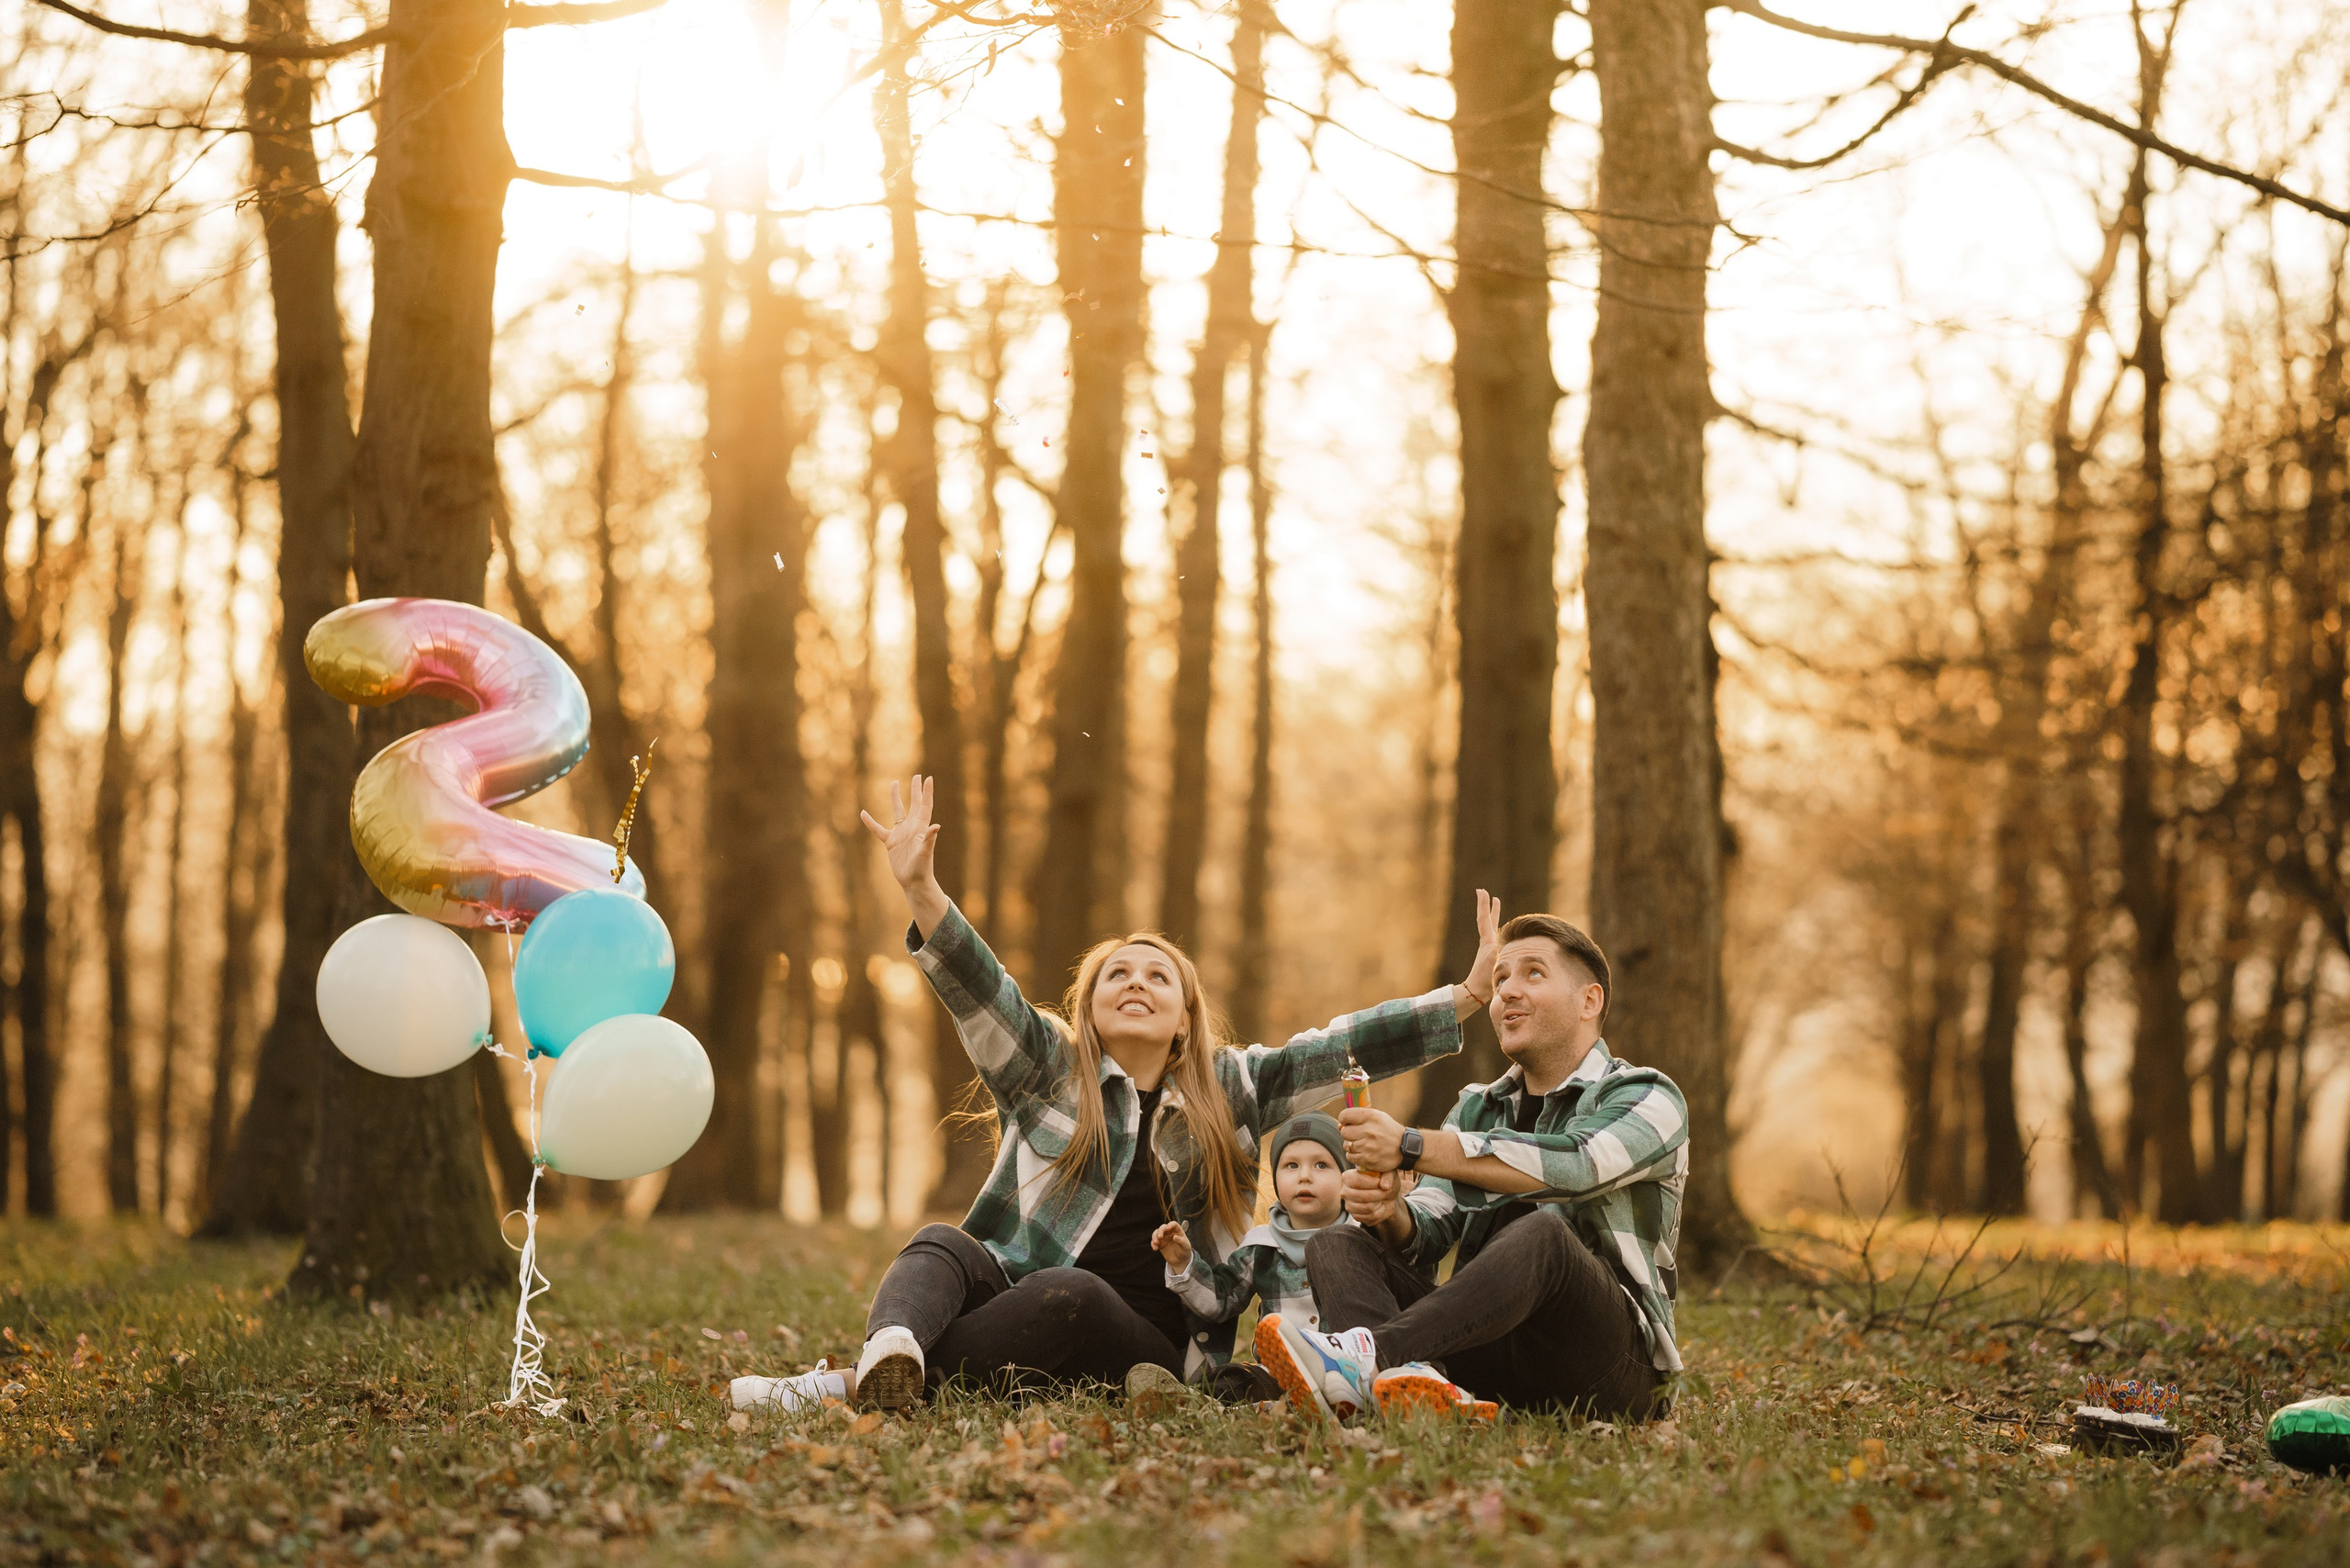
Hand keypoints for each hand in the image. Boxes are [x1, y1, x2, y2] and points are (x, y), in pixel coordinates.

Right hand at [860, 777, 940, 890]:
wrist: (913, 882)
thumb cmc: (922, 868)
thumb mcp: (925, 853)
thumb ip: (929, 839)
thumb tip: (937, 826)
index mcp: (921, 827)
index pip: (925, 806)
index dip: (927, 792)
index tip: (929, 778)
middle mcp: (911, 828)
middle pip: (914, 804)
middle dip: (915, 790)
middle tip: (916, 775)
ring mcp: (901, 834)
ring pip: (897, 812)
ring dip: (896, 798)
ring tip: (894, 783)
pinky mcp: (891, 843)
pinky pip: (878, 830)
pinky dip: (870, 822)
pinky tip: (863, 813)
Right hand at [1150, 1220, 1191, 1271]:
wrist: (1180, 1261)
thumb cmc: (1184, 1252)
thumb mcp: (1186, 1247)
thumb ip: (1181, 1241)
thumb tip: (1175, 1237)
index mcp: (1178, 1231)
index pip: (1173, 1224)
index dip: (1170, 1225)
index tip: (1167, 1228)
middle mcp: (1170, 1232)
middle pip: (1163, 1227)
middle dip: (1160, 1231)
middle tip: (1160, 1237)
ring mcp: (1164, 1238)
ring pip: (1156, 1233)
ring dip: (1154, 1236)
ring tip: (1156, 1243)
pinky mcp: (1160, 1244)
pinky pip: (1154, 1241)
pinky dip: (1153, 1244)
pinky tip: (1155, 1248)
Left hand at [1339, 1106, 1404, 1173]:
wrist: (1405, 1148)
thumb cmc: (1388, 1130)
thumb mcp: (1378, 1117)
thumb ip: (1359, 1118)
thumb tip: (1339, 1125)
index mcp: (1371, 1116)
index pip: (1345, 1115)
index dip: (1344, 1120)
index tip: (1348, 1123)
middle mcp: (1369, 1130)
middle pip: (1344, 1132)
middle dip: (1349, 1134)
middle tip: (1359, 1136)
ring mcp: (1368, 1146)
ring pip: (1346, 1145)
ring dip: (1351, 1146)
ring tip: (1363, 1145)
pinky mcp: (1368, 1159)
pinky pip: (1350, 1157)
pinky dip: (1354, 1156)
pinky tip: (1364, 1153)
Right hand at [1341, 1168, 1400, 1226]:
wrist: (1385, 1196)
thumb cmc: (1383, 1181)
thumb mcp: (1388, 1173)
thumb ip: (1387, 1176)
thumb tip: (1385, 1186)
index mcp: (1347, 1177)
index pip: (1356, 1181)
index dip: (1371, 1183)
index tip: (1381, 1182)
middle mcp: (1345, 1192)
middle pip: (1362, 1196)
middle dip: (1379, 1194)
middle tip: (1386, 1191)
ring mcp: (1349, 1206)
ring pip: (1368, 1207)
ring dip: (1380, 1203)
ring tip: (1382, 1198)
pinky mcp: (1356, 1217)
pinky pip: (1371, 1217)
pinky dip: (1380, 1212)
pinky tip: (1380, 1206)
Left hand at [1461, 888, 1499, 1008]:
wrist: (1477, 992)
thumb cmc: (1486, 979)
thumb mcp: (1494, 963)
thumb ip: (1500, 953)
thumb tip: (1505, 943)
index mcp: (1487, 942)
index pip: (1484, 919)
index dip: (1484, 905)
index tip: (1482, 891)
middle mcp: (1487, 943)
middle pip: (1486, 919)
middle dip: (1486, 906)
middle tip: (1484, 892)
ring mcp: (1489, 948)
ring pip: (1491, 926)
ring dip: (1493, 914)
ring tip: (1495, 903)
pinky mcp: (1492, 955)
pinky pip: (1496, 936)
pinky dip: (1500, 928)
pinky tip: (1504, 928)